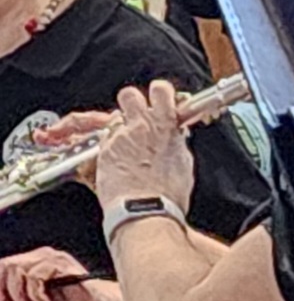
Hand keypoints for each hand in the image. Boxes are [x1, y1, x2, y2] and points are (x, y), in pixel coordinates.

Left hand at [0, 248, 123, 300]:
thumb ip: (13, 298)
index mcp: (33, 261)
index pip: (3, 265)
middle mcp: (42, 255)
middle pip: (7, 265)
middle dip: (5, 291)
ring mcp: (52, 258)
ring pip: (18, 271)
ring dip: (21, 295)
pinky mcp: (62, 265)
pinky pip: (35, 277)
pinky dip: (36, 295)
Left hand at [86, 83, 197, 214]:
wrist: (144, 210)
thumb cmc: (166, 195)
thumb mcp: (184, 164)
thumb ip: (177, 143)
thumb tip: (176, 137)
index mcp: (164, 127)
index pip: (161, 90)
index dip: (161, 92)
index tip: (163, 98)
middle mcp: (140, 128)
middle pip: (129, 94)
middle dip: (133, 102)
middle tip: (139, 115)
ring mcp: (119, 138)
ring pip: (114, 119)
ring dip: (121, 128)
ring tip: (129, 146)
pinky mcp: (103, 152)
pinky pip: (105, 141)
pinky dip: (111, 149)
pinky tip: (119, 163)